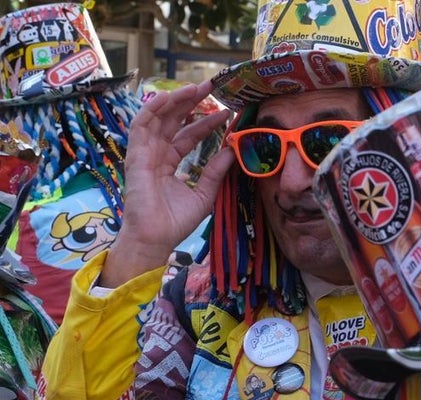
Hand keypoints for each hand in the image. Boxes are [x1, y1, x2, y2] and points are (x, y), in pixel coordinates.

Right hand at [100, 80, 232, 287]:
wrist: (156, 239)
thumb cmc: (176, 222)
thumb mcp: (204, 193)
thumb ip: (216, 172)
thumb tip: (232, 150)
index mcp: (170, 163)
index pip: (189, 135)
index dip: (206, 122)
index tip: (226, 112)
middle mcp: (157, 154)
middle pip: (174, 121)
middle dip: (191, 103)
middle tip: (212, 87)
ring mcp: (145, 154)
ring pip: (158, 118)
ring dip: (175, 100)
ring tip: (195, 88)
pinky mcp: (135, 156)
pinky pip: (142, 127)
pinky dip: (153, 110)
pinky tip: (168, 98)